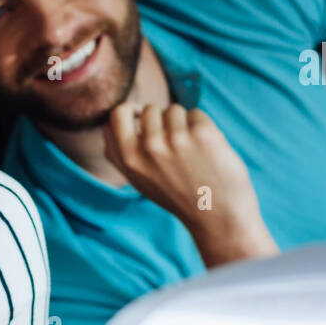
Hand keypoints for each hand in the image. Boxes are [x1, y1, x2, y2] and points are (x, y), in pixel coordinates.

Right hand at [103, 101, 277, 266]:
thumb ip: (119, 154)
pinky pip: (196, 114)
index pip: (118, 114)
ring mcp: (176, 139)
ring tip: (191, 152)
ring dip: (183, 124)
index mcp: (129, 159)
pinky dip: (203, 127)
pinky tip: (206, 151)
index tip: (141, 117)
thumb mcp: (138, 181)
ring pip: (174, 110)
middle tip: (174, 146)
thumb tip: (108, 123)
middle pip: (150, 109)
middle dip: (162, 121)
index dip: (131, 111)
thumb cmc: (177, 196)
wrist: (217, 215)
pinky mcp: (202, 133)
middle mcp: (150, 147)